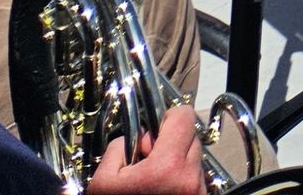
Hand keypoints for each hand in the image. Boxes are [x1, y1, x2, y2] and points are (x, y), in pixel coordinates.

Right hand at [88, 105, 207, 192]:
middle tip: (147, 161)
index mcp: (167, 166)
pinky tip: (161, 190)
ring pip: (193, 156)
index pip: (183, 116)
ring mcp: (198, 191)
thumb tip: (139, 136)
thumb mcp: (104, 181)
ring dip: (176, 161)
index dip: (166, 119)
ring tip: (153, 180)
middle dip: (170, 142)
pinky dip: (180, 178)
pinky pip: (194, 176)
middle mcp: (190, 177)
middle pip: (190, 135)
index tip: (153, 132)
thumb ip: (120, 146)